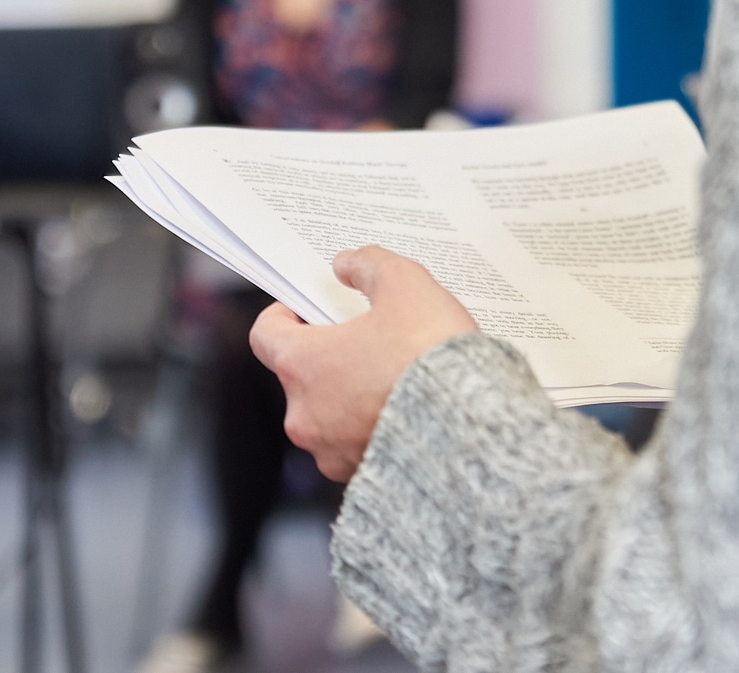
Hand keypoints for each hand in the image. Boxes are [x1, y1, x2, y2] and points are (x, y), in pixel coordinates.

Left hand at [250, 245, 477, 480]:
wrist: (473, 432)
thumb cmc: (432, 360)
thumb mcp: (406, 286)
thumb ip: (370, 266)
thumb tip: (349, 264)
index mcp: (301, 365)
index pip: (265, 335)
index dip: (284, 315)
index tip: (307, 308)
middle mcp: (305, 414)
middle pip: (301, 374)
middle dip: (330, 354)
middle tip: (367, 338)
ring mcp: (331, 451)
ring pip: (329, 412)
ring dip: (351, 393)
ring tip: (394, 375)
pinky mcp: (360, 475)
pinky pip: (355, 443)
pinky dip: (372, 426)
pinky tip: (406, 409)